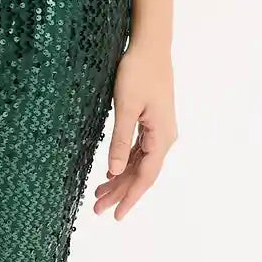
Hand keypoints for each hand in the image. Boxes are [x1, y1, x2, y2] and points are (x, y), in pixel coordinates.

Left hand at [94, 41, 176, 219]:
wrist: (151, 46)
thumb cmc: (138, 72)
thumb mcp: (125, 108)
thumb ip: (120, 141)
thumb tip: (114, 171)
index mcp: (161, 137)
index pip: (145, 176)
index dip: (130, 197)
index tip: (116, 215)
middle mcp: (164, 137)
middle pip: (141, 173)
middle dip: (120, 192)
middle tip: (97, 209)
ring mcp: (159, 131)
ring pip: (138, 164)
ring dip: (120, 180)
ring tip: (99, 195)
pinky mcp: (151, 123)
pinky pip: (138, 152)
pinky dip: (124, 164)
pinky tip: (111, 172)